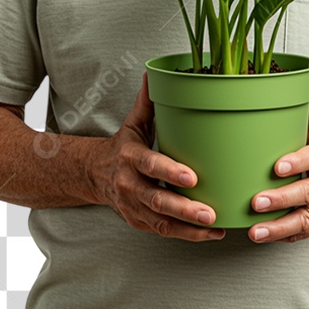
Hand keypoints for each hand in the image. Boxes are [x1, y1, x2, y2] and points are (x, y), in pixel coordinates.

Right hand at [92, 71, 226, 240]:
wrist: (93, 175)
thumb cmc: (123, 146)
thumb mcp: (133, 123)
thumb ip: (147, 102)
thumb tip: (154, 73)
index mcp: (130, 157)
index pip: (150, 165)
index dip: (170, 173)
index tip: (192, 177)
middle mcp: (129, 184)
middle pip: (157, 200)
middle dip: (184, 209)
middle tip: (210, 213)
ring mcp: (132, 206)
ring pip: (161, 222)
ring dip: (189, 228)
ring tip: (215, 228)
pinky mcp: (138, 222)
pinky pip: (163, 232)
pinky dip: (186, 235)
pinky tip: (210, 234)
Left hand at [247, 75, 308, 242]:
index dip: (297, 163)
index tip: (277, 166)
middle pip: (308, 193)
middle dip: (281, 199)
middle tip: (256, 202)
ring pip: (306, 220)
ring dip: (279, 227)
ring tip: (256, 231)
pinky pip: (307, 233)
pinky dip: (287, 237)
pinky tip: (267, 238)